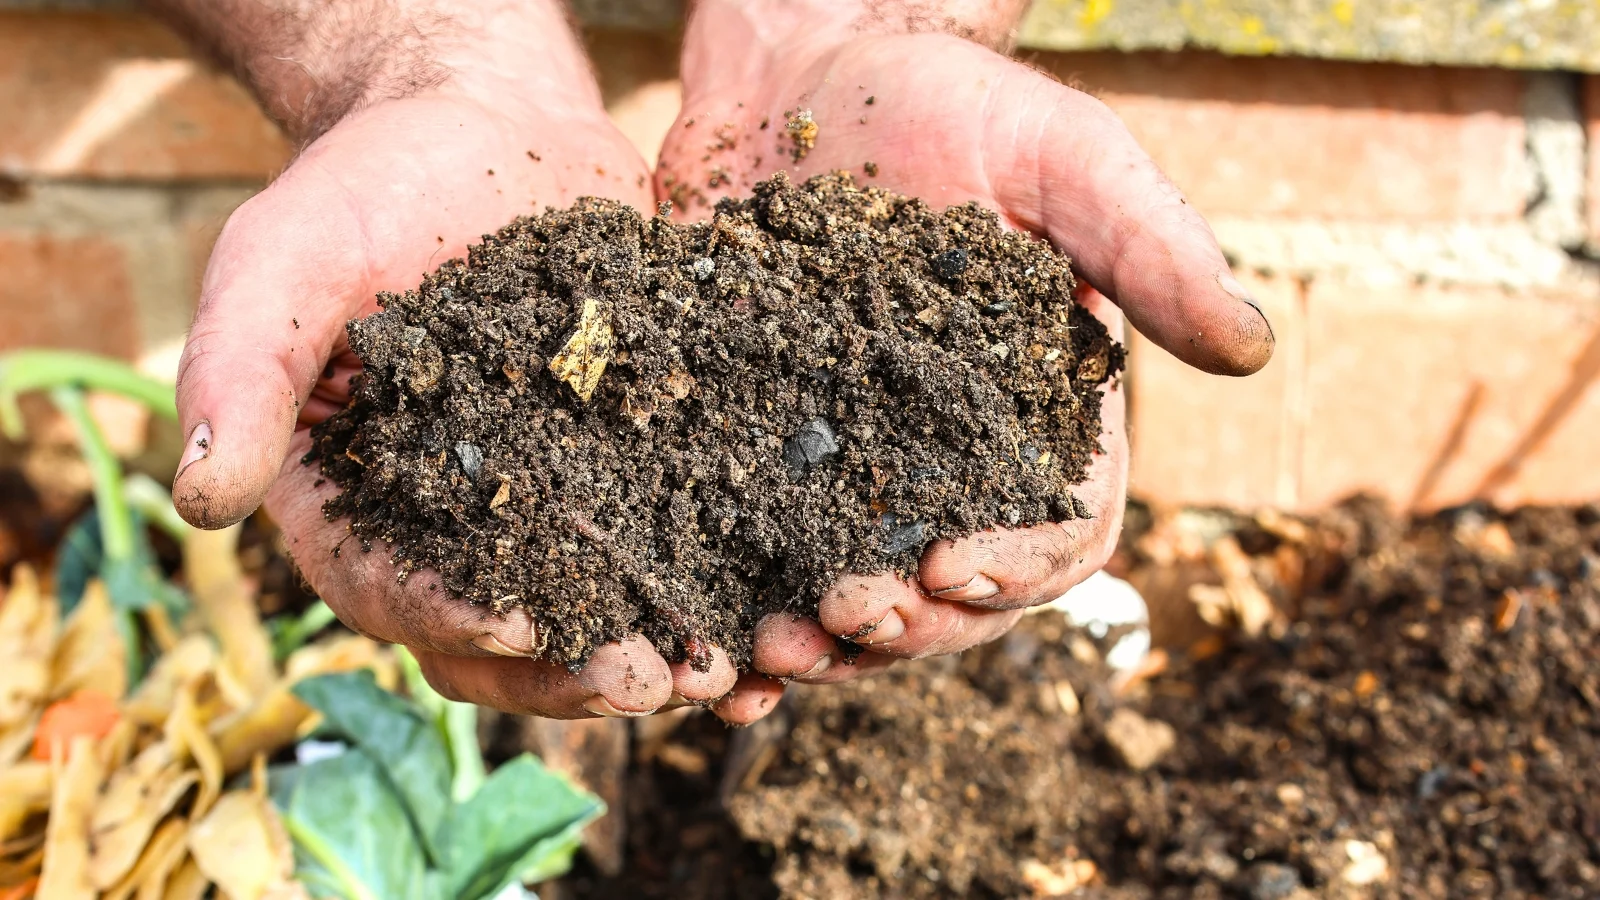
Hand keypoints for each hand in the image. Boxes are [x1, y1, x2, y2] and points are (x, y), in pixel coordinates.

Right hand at [166, 0, 740, 718]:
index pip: (394, 592)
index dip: (453, 619)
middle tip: (654, 678)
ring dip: (659, 654)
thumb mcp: (285, 259)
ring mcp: (549, 506)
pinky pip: (672, 547)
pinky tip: (778, 609)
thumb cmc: (369, 183)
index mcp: (358, 502)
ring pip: (597, 615)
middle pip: (506, 639)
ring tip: (730, 667)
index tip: (522, 623)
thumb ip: (240, 368)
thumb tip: (199, 499)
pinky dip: (717, 588)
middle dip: (578, 670)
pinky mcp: (632, 470)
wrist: (491, 125)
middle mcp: (455, 527)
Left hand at [659, 2, 1273, 721]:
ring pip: (861, 595)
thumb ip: (1148, 246)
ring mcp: (857, 464)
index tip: (954, 566)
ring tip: (773, 648)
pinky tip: (713, 638)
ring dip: (828, 641)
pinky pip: (760, 555)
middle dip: (912, 623)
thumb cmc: (946, 100)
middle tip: (851, 614)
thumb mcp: (1060, 154)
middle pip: (958, 592)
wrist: (798, 74)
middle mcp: (955, 461)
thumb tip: (1253, 350)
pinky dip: (745, 609)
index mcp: (1042, 413)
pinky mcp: (764, 451)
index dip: (1021, 567)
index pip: (1064, 529)